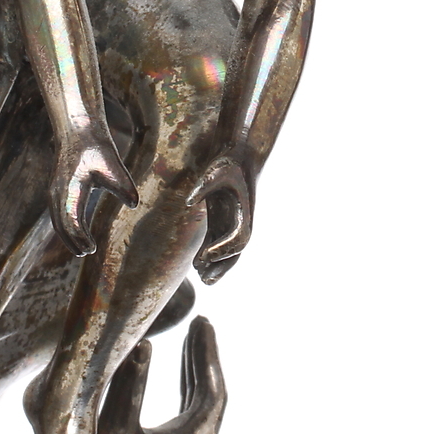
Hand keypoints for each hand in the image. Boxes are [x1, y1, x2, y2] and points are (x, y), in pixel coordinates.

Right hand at [50, 138, 138, 255]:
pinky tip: (76, 232)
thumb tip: (134, 204)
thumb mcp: (113, 164)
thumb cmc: (95, 147)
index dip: (80, 237)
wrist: (77, 130)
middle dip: (72, 241)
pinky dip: (64, 226)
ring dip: (67, 235)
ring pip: (57, 220)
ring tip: (81, 250)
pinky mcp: (57, 189)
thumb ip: (123, 185)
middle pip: (61, 224)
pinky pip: (58, 213)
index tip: (93, 249)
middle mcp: (58, 192)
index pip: (72, 220)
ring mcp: (55, 190)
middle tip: (87, 253)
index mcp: (71, 188)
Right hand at [99, 316, 225, 433]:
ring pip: (202, 399)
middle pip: (211, 393)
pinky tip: (182, 365)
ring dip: (196, 366)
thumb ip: (129, 386)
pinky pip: (191, 407)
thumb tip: (144, 344)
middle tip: (201, 322)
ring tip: (193, 335)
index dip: (208, 354)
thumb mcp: (116, 428)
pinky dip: (188, 381)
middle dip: (205, 355)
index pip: (213, 390)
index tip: (203, 324)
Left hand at [187, 154, 255, 283]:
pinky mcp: (222, 218)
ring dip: (216, 266)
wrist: (239, 154)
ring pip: (226, 251)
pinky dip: (209, 254)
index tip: (205, 256)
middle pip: (235, 253)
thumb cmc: (229, 161)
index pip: (238, 240)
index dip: (222, 250)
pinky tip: (197, 264)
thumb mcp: (217, 169)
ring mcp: (231, 221)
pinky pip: (217, 242)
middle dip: (221, 267)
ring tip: (201, 278)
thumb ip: (204, 185)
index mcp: (244, 213)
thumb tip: (188, 201)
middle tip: (205, 280)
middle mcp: (241, 221)